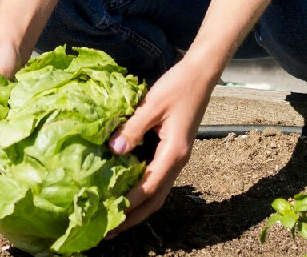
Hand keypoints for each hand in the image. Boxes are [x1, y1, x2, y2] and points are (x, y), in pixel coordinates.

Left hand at [105, 56, 217, 234]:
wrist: (200, 75)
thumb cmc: (177, 86)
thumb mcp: (152, 105)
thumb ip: (132, 128)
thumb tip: (113, 151)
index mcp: (173, 153)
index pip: (148, 188)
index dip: (127, 204)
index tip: (106, 215)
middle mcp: (177, 161)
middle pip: (155, 200)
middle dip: (133, 218)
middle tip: (108, 231)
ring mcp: (177, 158)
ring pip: (158, 192)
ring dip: (138, 208)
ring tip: (115, 219)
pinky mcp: (174, 151)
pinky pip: (158, 179)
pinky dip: (143, 191)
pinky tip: (127, 191)